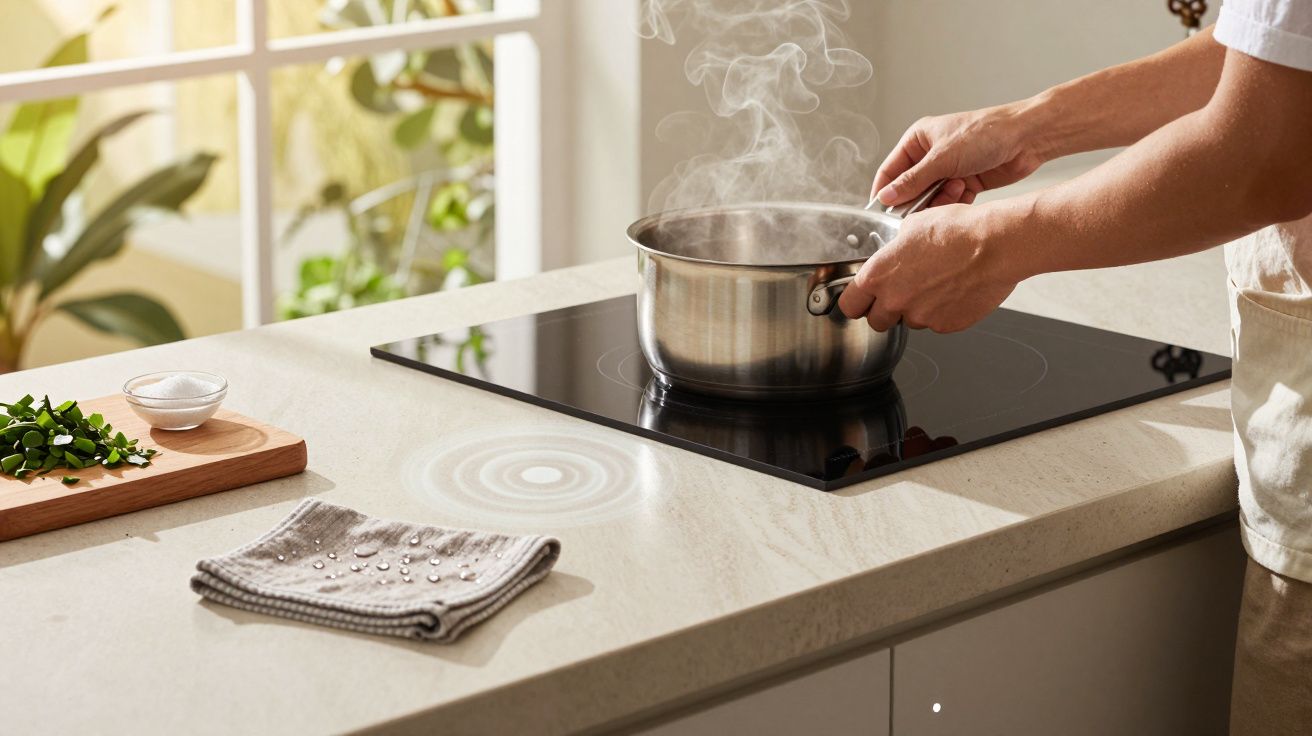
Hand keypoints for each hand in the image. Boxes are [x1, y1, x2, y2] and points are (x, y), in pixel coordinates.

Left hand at [837, 203, 1020, 332]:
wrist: (995, 245)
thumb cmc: (958, 231)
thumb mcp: (913, 226)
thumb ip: (894, 249)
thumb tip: (895, 250)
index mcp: (879, 275)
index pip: (849, 305)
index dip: (857, 303)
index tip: (863, 300)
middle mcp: (895, 300)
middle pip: (877, 321)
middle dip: (886, 310)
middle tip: (903, 293)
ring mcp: (921, 316)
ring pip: (910, 321)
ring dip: (917, 309)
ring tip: (937, 284)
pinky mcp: (946, 326)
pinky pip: (936, 324)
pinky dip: (942, 312)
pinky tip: (954, 290)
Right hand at [873, 103, 1046, 207]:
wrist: (1026, 139)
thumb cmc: (986, 134)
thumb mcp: (943, 158)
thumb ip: (913, 181)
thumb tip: (887, 197)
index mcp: (918, 140)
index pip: (890, 170)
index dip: (884, 191)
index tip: (881, 213)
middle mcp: (930, 155)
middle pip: (910, 188)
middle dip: (916, 199)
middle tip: (921, 210)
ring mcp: (948, 170)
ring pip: (930, 198)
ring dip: (939, 200)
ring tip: (956, 189)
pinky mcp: (965, 183)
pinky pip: (949, 201)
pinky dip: (955, 202)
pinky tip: (966, 192)